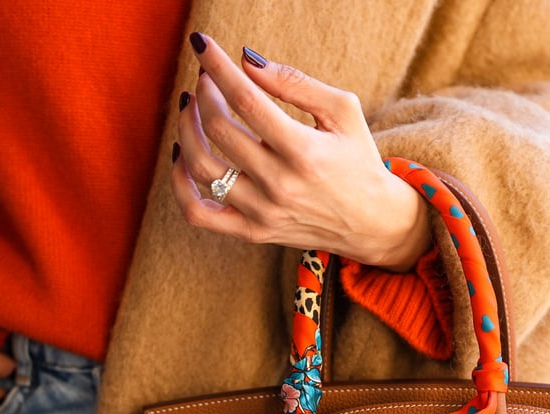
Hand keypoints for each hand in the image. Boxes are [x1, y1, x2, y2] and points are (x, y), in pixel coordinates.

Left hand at [171, 35, 430, 270]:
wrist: (370, 223)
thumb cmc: (357, 160)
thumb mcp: (343, 112)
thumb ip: (296, 84)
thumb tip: (247, 62)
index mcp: (303, 151)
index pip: (246, 100)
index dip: (218, 67)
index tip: (202, 45)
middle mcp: (279, 185)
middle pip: (218, 130)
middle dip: (204, 94)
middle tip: (205, 79)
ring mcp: (261, 213)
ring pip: (201, 168)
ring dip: (187, 130)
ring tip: (191, 108)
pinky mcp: (251, 232)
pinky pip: (197, 213)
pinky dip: (179, 185)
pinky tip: (181, 156)